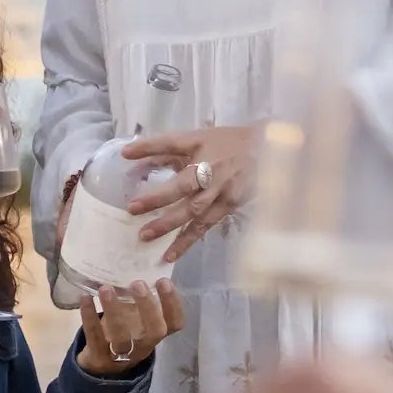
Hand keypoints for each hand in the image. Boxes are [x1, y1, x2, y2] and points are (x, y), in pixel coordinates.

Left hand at [76, 277, 183, 376]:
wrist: (102, 363)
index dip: (173, 304)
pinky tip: (85, 298)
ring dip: (115, 311)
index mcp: (156, 333)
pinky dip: (89, 317)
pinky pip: (95, 336)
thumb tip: (137, 260)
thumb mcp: (136, 316)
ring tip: (106, 288)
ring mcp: (122, 354)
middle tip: (138, 283)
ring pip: (122, 338)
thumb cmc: (125, 330)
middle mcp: (144, 345)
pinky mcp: (99, 356)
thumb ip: (139, 298)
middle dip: (148, 307)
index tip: (163, 280)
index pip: (175, 323)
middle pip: (154, 331)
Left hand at [123, 125, 259, 263]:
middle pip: (183, 186)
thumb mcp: (195, 137)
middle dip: (159, 199)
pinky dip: (188, 241)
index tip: (126, 155)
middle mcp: (212, 171)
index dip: (151, 149)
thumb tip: (127, 154)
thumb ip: (163, 147)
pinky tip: (171, 254)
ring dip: (171, 225)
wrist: (266, 151)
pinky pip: (205, 226)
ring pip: (195, 212)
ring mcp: (222, 192)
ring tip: (146, 238)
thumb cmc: (225, 143)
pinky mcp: (229, 208)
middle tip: (132, 210)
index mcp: (202, 147)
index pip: (173, 145)